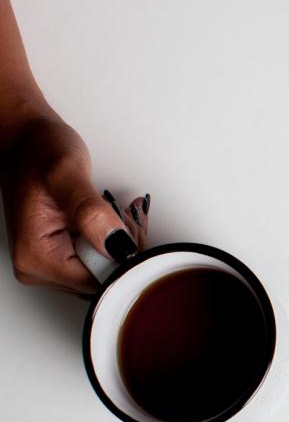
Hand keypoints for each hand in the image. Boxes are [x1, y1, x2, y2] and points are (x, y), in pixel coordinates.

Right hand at [1, 106, 138, 293]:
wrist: (26, 139)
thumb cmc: (39, 150)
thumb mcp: (66, 173)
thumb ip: (91, 211)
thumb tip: (116, 244)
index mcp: (37, 257)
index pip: (100, 282)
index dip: (125, 257)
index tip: (128, 224)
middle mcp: (39, 268)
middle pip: (105, 280)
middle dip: (126, 248)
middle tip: (124, 213)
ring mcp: (49, 264)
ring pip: (107, 270)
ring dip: (123, 243)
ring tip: (116, 211)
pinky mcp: (61, 256)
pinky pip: (101, 260)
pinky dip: (115, 241)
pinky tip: (113, 218)